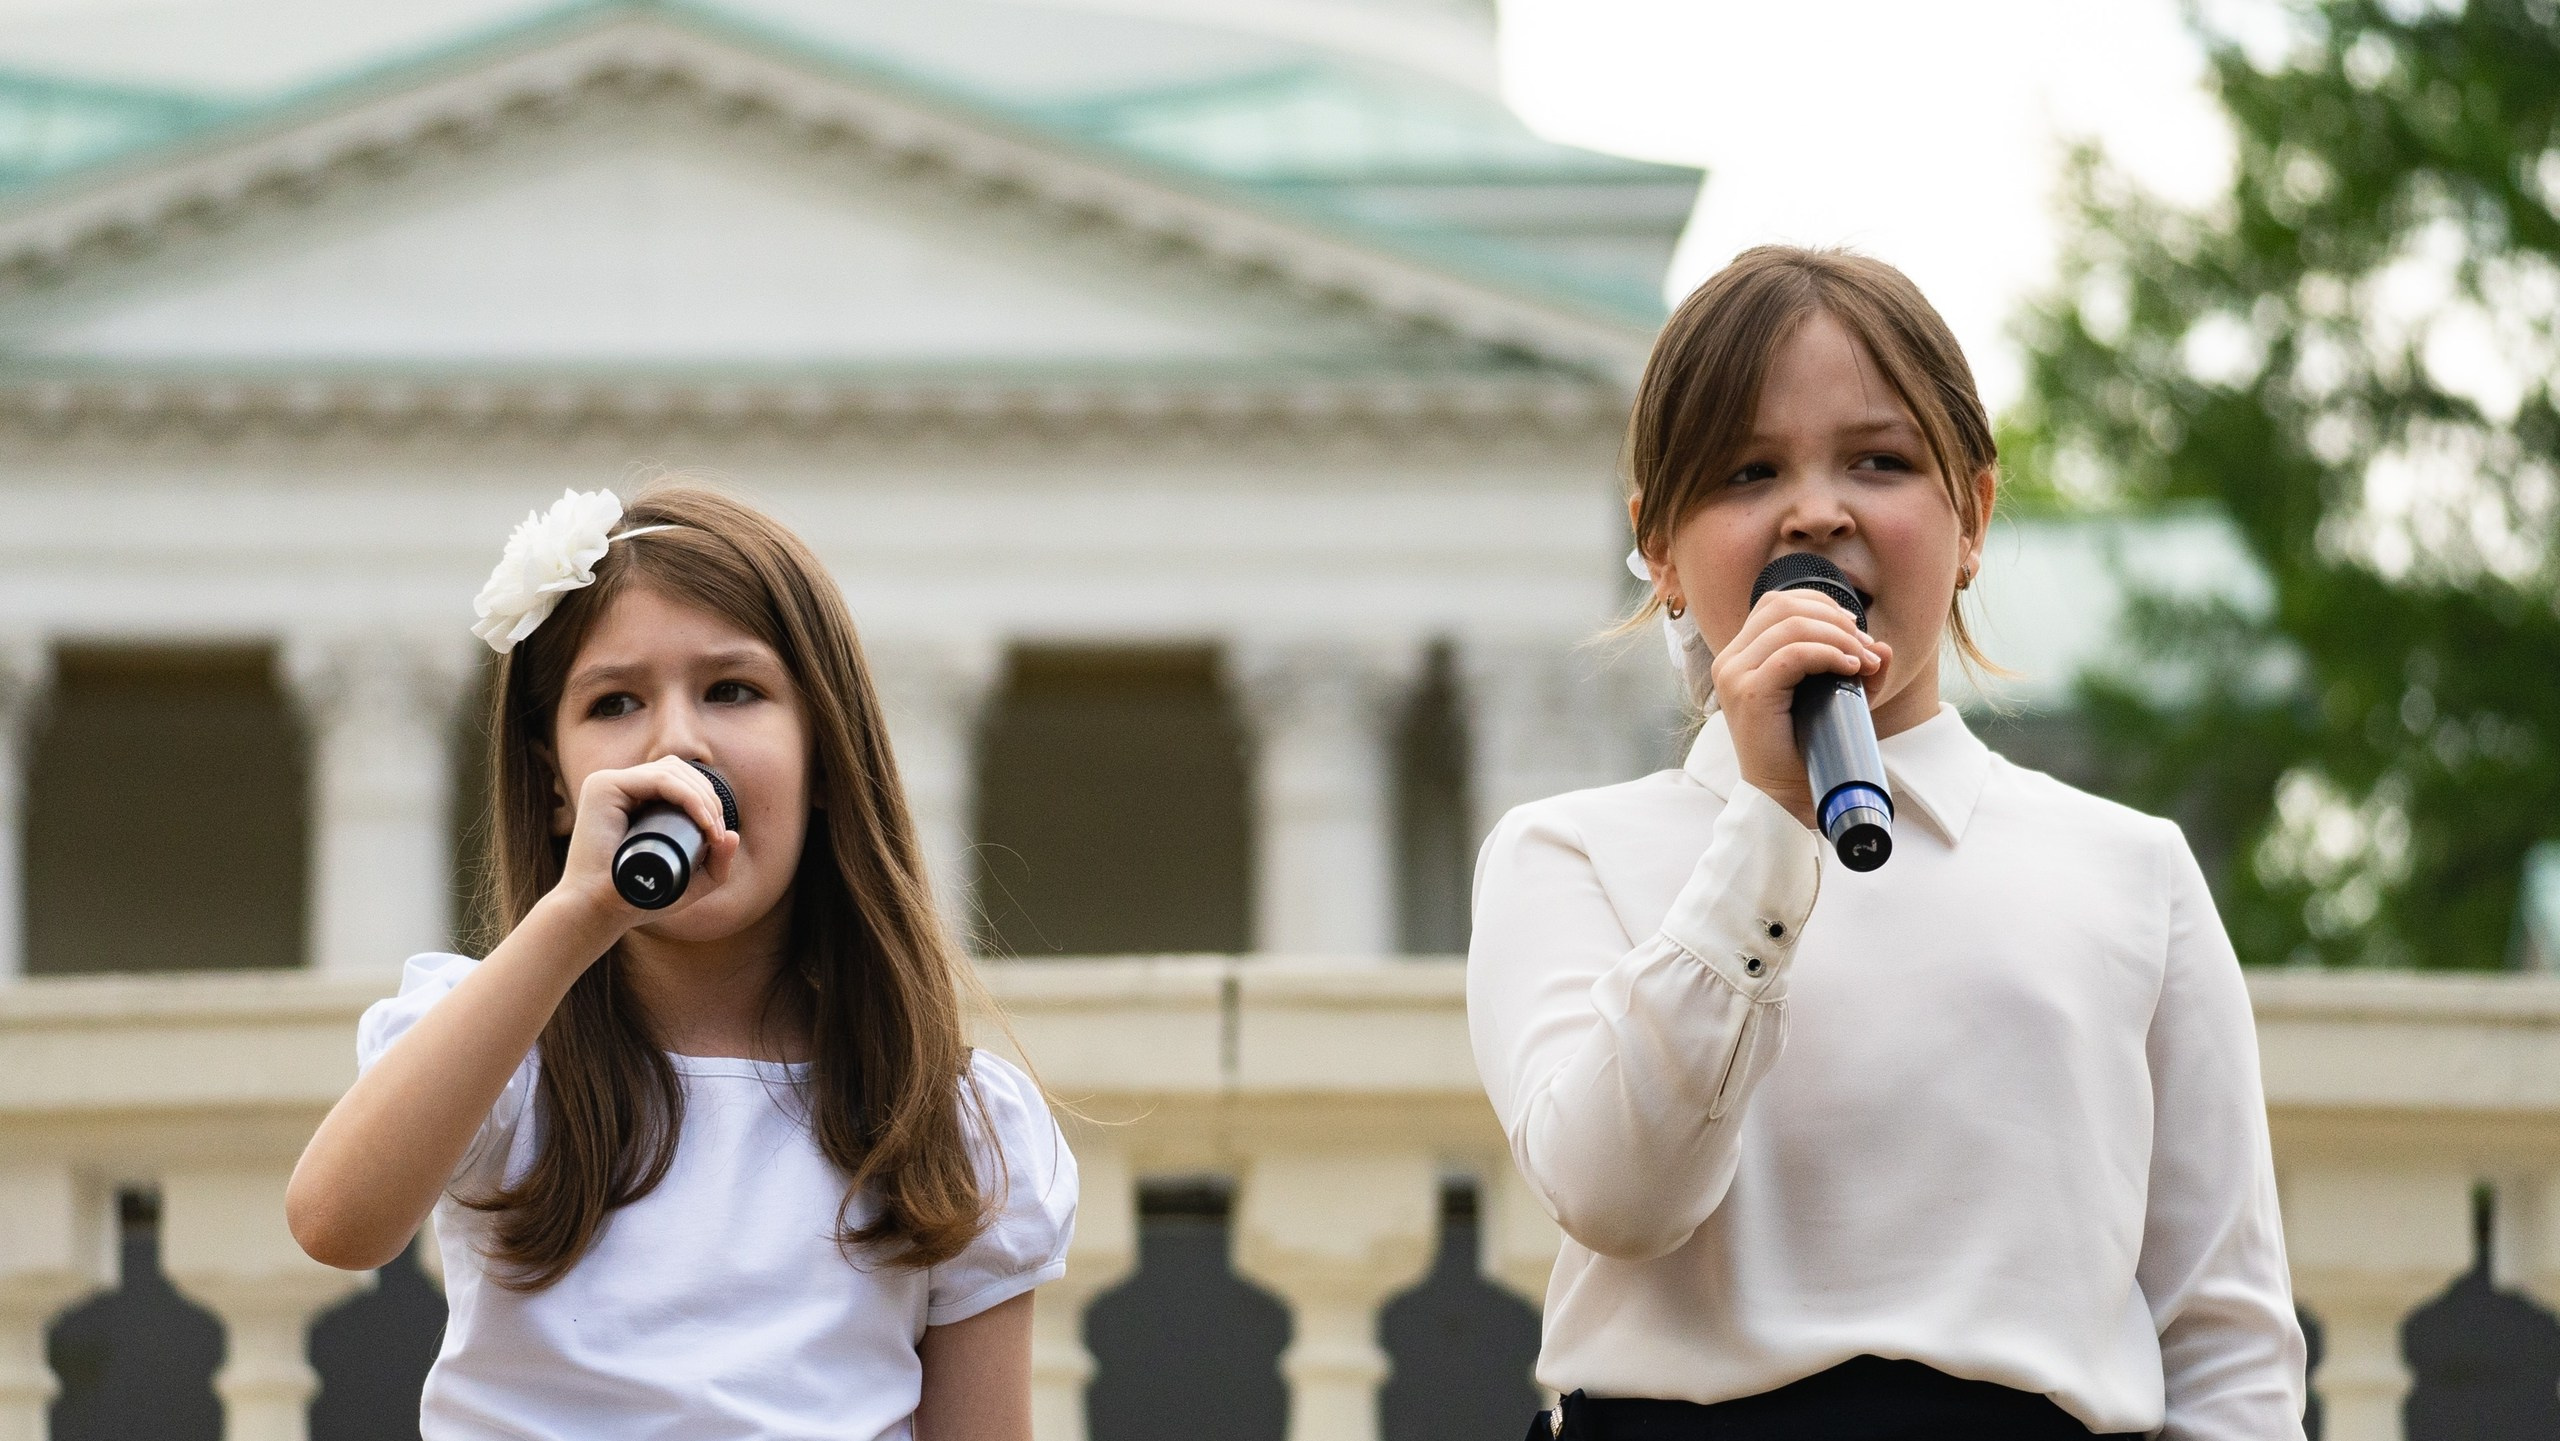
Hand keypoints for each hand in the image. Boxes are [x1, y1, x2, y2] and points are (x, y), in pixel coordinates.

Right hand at [546, 756, 742, 939]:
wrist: (598, 912)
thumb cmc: (636, 899)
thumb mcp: (688, 883)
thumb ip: (715, 864)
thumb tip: (734, 835)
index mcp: (632, 799)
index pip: (679, 781)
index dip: (707, 800)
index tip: (720, 836)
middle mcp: (619, 787)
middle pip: (678, 771)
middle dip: (709, 797)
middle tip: (718, 834)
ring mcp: (608, 784)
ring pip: (672, 771)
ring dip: (703, 797)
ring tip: (713, 830)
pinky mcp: (603, 786)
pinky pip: (659, 779)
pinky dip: (689, 796)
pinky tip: (703, 819)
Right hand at [1708, 590, 1889, 830]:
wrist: (1786, 798)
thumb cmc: (1806, 750)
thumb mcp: (1835, 700)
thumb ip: (1858, 671)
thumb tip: (1884, 647)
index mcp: (1741, 656)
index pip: (1776, 603)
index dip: (1821, 605)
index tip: (1855, 633)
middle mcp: (1730, 660)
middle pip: (1784, 605)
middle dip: (1835, 619)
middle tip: (1866, 648)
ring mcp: (1734, 675)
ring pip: (1791, 625)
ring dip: (1838, 637)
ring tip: (1864, 661)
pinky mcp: (1749, 693)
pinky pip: (1793, 654)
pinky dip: (1828, 654)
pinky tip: (1851, 668)